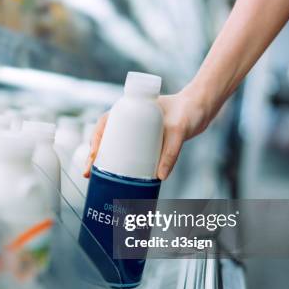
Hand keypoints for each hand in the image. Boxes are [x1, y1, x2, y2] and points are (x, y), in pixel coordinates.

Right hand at [84, 84, 209, 179]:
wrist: (200, 111)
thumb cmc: (188, 113)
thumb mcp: (179, 130)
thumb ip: (172, 151)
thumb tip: (160, 177)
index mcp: (131, 109)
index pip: (105, 122)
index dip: (95, 138)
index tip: (94, 155)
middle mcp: (129, 121)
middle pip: (103, 138)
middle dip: (92, 156)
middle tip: (88, 174)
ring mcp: (135, 132)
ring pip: (112, 147)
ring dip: (101, 162)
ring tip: (95, 179)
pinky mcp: (144, 143)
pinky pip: (124, 153)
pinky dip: (115, 164)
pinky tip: (111, 178)